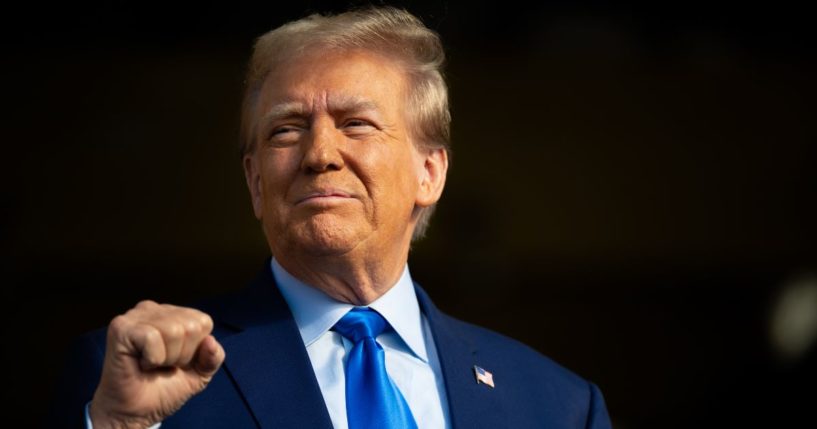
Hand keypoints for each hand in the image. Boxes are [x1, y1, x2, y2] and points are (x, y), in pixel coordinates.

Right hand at [89, 300, 225, 428]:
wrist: (137, 413)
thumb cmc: (164, 388)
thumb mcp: (200, 373)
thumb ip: (213, 357)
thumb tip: (211, 341)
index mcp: (174, 314)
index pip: (203, 322)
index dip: (195, 350)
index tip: (176, 361)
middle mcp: (154, 309)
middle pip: (191, 326)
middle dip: (181, 355)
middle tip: (162, 365)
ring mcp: (136, 315)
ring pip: (174, 331)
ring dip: (166, 358)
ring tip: (151, 364)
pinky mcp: (121, 327)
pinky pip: (152, 338)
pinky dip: (152, 359)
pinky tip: (140, 363)